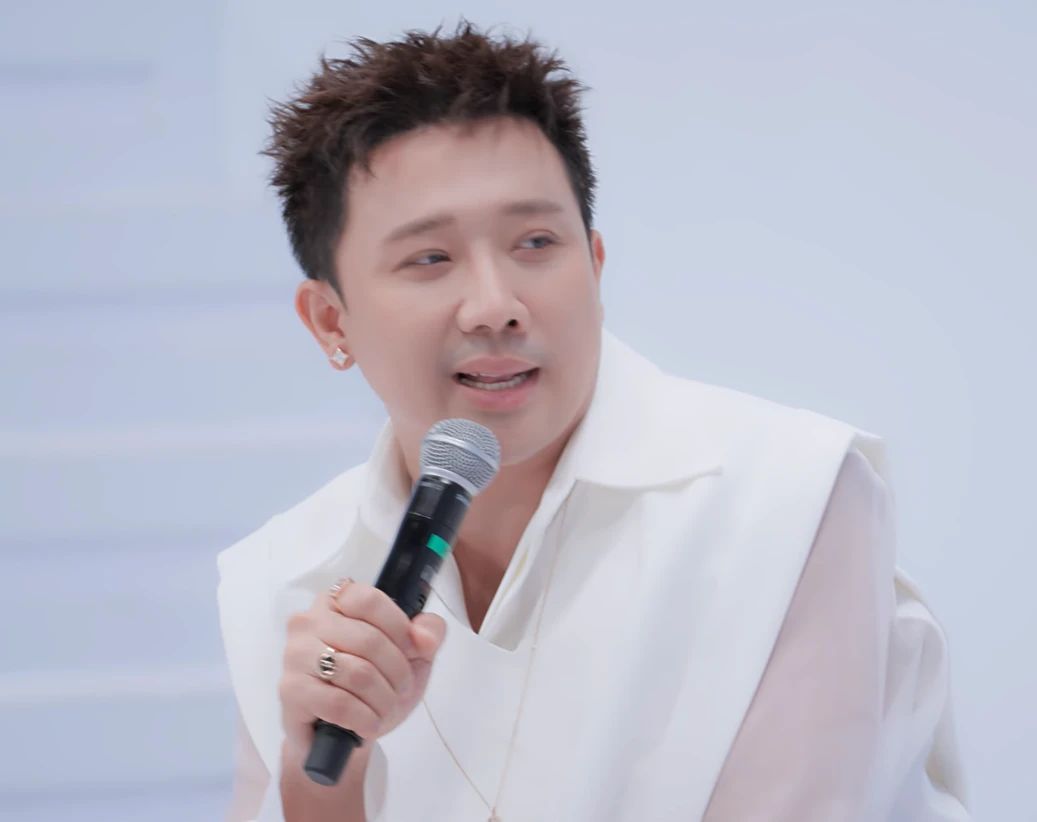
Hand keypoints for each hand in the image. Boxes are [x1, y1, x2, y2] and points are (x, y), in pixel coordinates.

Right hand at [279, 579, 446, 757]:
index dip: (399, 628)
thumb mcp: (413, 653)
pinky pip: (338, 703)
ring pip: (357, 673)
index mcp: (338, 600)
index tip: (411, 651)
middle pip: (369, 640)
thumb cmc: (376, 683)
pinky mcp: (290, 691)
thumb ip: (429, 631)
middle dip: (397, 673)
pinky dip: (364, 718)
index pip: (370, 600)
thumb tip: (425, 637)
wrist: (344, 733)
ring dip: (383, 699)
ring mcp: (296, 655)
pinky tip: (369, 725)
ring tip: (385, 709)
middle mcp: (309, 621)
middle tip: (400, 690)